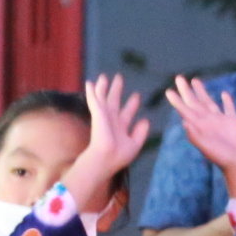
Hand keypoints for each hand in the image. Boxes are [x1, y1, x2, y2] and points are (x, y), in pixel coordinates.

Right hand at [63, 74, 150, 201]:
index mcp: (120, 127)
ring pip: (103, 97)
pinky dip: (92, 91)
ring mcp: (103, 116)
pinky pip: (94, 99)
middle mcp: (111, 120)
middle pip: (114, 101)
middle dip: (117, 90)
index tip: (136, 95)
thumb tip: (146, 120)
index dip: (132, 103)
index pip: (127, 112)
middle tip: (119, 77)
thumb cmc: (119, 156)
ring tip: (104, 76)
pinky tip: (90, 82)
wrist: (106, 158)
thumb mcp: (134, 144)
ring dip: (103, 87)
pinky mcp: (97, 113)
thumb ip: (140, 132)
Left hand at [166, 74, 235, 200]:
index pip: (186, 111)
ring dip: (202, 92)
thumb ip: (196, 136)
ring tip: (195, 81)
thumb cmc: (222, 158)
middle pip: (195, 102)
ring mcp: (221, 121)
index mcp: (200, 127)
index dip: (177, 101)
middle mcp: (208, 122)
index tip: (168, 91)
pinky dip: (227, 101)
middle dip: (186, 91)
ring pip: (209, 102)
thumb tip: (185, 122)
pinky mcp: (234, 121)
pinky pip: (229, 108)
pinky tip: (223, 94)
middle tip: (178, 78)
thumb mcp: (207, 147)